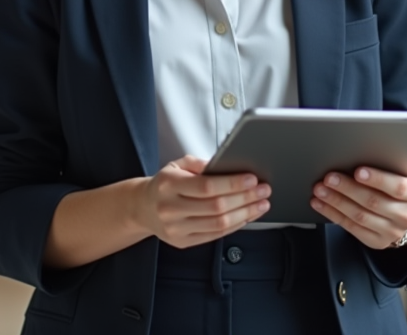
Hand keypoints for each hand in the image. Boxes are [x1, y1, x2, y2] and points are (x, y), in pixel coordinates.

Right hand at [131, 155, 271, 248]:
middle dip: (245, 198)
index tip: (252, 179)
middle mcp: (170, 209)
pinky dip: (236, 225)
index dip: (232, 184)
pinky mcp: (183, 242)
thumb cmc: (165, 184)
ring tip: (262, 204)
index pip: (206, 186)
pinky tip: (247, 216)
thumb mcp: (177, 165)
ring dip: (246, 214)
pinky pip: (215, 235)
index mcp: (168, 185)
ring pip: (219, 224)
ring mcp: (176, 229)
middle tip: (264, 190)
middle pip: (216, 206)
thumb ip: (199, 164)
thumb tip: (226, 165)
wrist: (142, 208)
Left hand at [310, 167, 406, 249]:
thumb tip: (362, 149)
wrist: (404, 208)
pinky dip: (333, 214)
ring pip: (360, 216)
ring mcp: (394, 232)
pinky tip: (320, 203)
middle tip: (329, 177)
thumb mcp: (401, 169)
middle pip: (374, 202)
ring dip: (336, 202)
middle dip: (348, 188)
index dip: (377, 179)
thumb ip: (389, 162)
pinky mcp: (378, 242)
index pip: (398, 187)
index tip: (358, 171)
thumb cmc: (397, 179)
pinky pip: (352, 228)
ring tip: (320, 189)